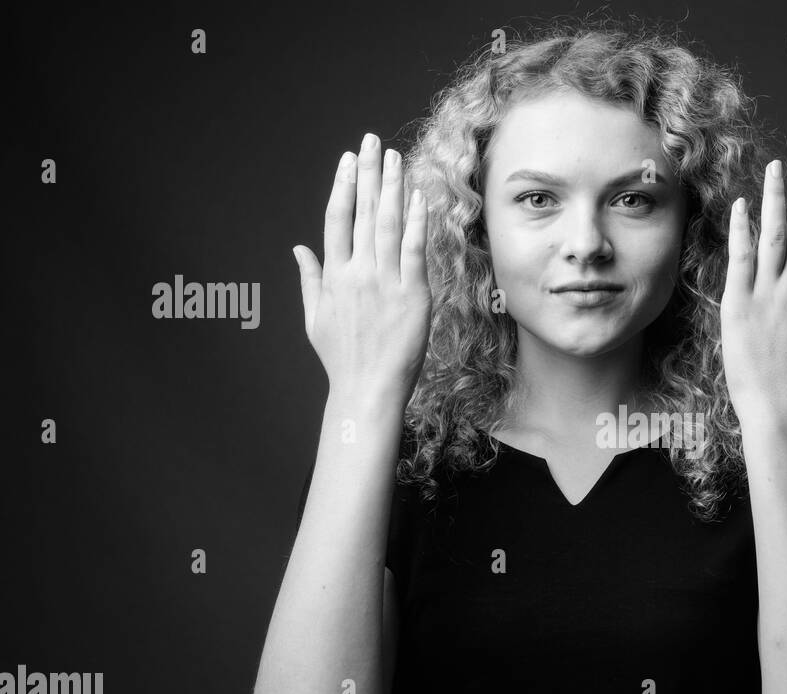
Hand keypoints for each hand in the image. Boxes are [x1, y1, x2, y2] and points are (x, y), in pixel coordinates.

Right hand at [293, 132, 431, 403]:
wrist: (367, 390)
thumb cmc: (342, 359)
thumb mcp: (314, 318)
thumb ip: (309, 279)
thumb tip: (298, 248)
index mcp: (334, 277)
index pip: (336, 219)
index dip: (342, 186)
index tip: (347, 161)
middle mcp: (358, 273)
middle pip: (363, 212)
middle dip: (368, 173)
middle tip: (371, 142)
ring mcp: (386, 282)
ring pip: (389, 224)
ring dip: (392, 187)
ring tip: (394, 158)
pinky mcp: (412, 294)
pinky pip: (415, 250)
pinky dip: (416, 221)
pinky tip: (418, 196)